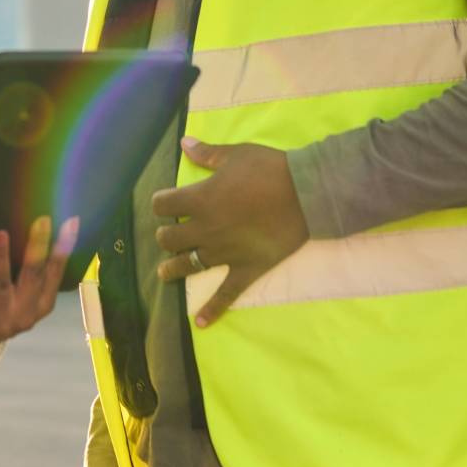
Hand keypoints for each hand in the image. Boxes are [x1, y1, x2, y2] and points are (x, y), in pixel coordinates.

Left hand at [0, 215, 80, 356]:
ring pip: (1, 283)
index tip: (70, 224)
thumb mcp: (25, 298)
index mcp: (41, 305)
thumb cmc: (3, 307)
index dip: (63, 249)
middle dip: (38, 247)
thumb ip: (34, 275)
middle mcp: (24, 312)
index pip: (55, 274)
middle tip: (41, 221)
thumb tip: (41, 231)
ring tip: (0, 235)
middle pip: (32, 276)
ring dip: (0, 258)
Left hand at [152, 137, 307, 326]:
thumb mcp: (236, 154)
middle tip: (168, 235)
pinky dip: (212, 310)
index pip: (163, 205)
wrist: (305, 193)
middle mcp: (205, 229)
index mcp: (199, 199)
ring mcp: (224, 253)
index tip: (165, 203)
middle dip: (165, 236)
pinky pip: (225, 294)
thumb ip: (207, 154)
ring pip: (188, 266)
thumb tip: (184, 143)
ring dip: (172, 269)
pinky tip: (200, 323)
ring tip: (164, 273)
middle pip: (169, 239)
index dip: (161, 203)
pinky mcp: (246, 269)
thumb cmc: (269, 169)